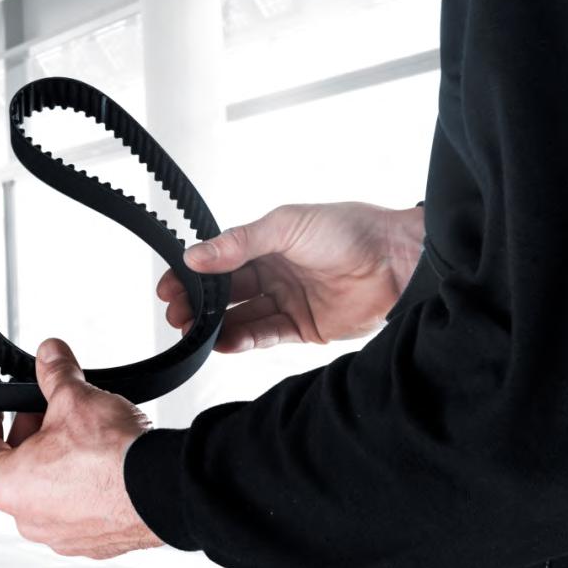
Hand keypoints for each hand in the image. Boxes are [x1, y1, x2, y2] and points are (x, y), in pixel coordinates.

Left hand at [0, 338, 162, 558]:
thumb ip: (55, 372)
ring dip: (56, 460)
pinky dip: (81, 484)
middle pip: (15, 466)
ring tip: (79, 431)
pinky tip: (100, 461)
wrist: (161, 488)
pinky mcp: (94, 541)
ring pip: (46, 488)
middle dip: (30, 432)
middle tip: (47, 408)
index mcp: (11, 484)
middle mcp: (30, 517)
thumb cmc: (111, 454)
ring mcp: (62, 534)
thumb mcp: (74, 397)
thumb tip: (49, 354)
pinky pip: (75, 507)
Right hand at [158, 202, 423, 351]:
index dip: (193, 274)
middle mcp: (276, 271)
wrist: (398, 261)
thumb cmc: (348, 230)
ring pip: (242, 316)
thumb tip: (195, 256)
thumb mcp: (284, 225)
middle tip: (176, 313)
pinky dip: (244, 339)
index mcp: (267, 242)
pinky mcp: (306, 327)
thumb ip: (238, 243)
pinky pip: (267, 334)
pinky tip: (223, 342)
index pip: (220, 260)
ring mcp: (289, 300)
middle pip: (226, 292)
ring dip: (216, 325)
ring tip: (193, 332)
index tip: (168, 285)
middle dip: (198, 303)